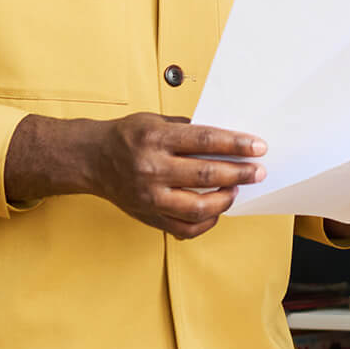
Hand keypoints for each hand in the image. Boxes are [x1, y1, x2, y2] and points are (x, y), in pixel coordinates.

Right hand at [74, 112, 267, 239]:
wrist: (91, 159)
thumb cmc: (126, 137)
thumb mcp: (155, 120)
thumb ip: (188, 129)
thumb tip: (227, 138)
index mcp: (155, 139)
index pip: (205, 141)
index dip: (236, 144)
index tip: (259, 147)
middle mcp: (152, 169)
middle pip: (206, 174)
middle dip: (240, 173)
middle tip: (258, 171)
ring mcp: (150, 196)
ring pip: (198, 207)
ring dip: (225, 199)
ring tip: (237, 190)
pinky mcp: (148, 215)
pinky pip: (184, 228)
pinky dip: (206, 222)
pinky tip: (217, 210)